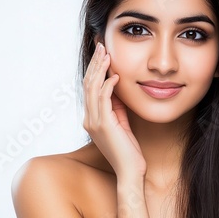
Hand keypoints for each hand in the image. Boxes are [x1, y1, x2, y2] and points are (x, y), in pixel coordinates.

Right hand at [83, 43, 146, 180]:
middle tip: (101, 46)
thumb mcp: (121, 122)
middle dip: (95, 63)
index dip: (94, 69)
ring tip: (107, 54)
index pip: (89, 87)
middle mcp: (88, 118)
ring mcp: (94, 122)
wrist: (130, 171)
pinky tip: (115, 76)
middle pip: (87, 83)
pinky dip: (108, 85)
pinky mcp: (103, 125)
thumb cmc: (127, 149)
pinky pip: (103, 99)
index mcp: (90, 118)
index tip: (101, 53)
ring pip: (92, 88)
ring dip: (100, 69)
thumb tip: (115, 86)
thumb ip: (115, 106)